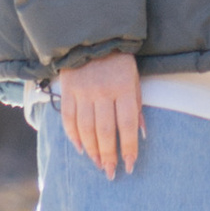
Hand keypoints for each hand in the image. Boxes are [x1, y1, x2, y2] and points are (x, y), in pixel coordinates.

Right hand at [57, 50, 142, 180]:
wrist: (92, 38)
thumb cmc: (119, 63)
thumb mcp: (135, 80)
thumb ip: (136, 107)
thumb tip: (142, 135)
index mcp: (124, 87)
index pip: (127, 124)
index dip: (128, 147)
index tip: (130, 165)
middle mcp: (102, 91)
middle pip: (104, 131)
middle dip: (108, 155)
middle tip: (110, 172)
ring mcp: (83, 91)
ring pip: (86, 128)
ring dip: (92, 150)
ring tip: (98, 163)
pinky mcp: (67, 91)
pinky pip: (68, 119)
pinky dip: (73, 136)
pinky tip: (80, 148)